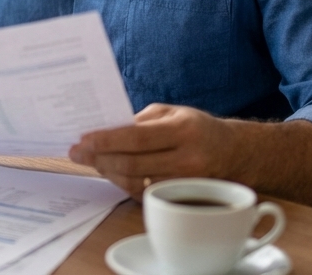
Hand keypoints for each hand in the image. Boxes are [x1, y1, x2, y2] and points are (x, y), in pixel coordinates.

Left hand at [68, 104, 238, 200]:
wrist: (233, 153)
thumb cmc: (196, 128)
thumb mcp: (172, 113)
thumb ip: (140, 121)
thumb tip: (105, 130)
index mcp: (182, 130)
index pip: (136, 137)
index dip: (106, 140)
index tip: (83, 140)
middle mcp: (187, 159)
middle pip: (132, 163)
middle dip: (99, 158)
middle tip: (77, 153)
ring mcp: (185, 183)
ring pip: (136, 182)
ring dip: (109, 172)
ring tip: (93, 161)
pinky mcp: (181, 199)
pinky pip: (144, 193)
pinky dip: (124, 182)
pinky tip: (112, 172)